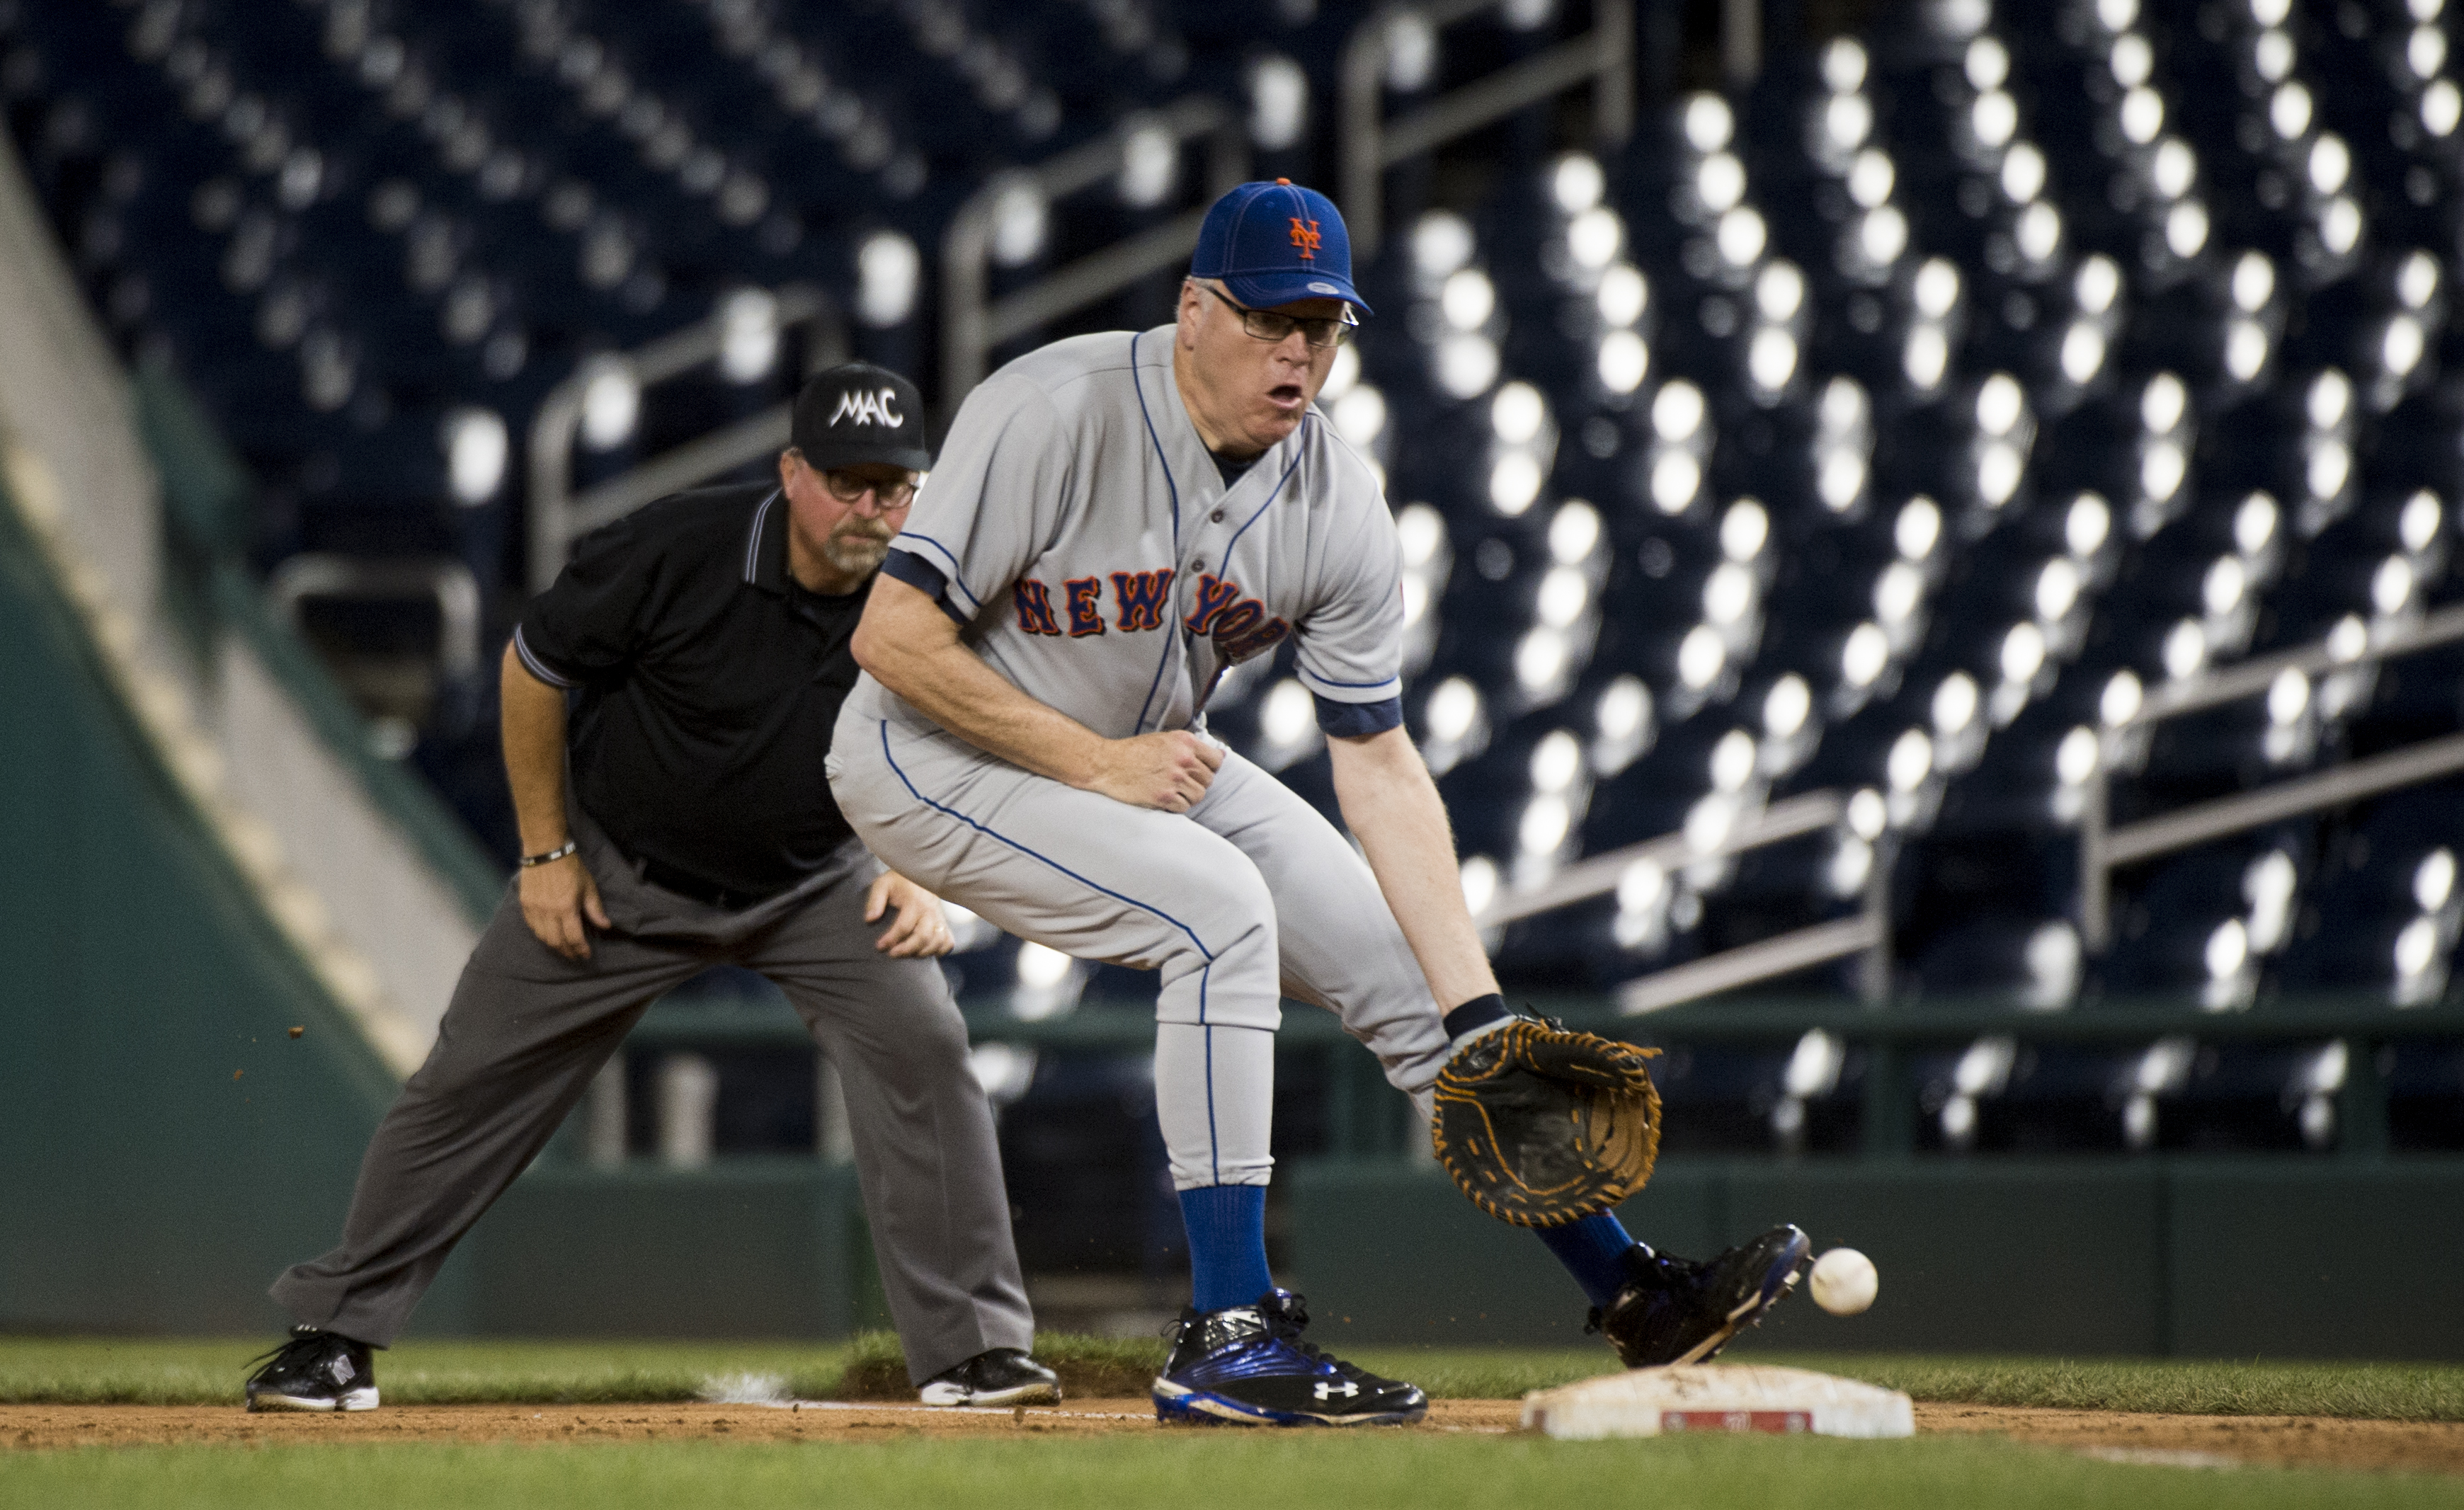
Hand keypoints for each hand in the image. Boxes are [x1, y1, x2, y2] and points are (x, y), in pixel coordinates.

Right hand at [518, 852, 609, 960]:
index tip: (586, 955)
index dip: (580, 949)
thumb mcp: (588, 887)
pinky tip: (548, 935)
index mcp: (566, 908)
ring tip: (563, 948)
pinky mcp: (524, 904)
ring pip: (542, 937)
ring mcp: (534, 909)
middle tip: (574, 955)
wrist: (546, 851)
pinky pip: (532, 926)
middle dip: (567, 951)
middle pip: (556, 941)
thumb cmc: (571, 868)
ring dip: (554, 945)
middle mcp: (548, 912)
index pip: (574, 937)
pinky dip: (540, 934)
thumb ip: (595, 909)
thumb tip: (605, 926)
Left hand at [867, 870, 955, 956]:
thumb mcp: (883, 884)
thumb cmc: (899, 880)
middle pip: (923, 937)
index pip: (904, 926)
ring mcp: (939, 917)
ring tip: (907, 954)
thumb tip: (870, 919)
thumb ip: (875, 901)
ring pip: (937, 941)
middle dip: (907, 949)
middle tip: (892, 954)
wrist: (919, 871)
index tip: (880, 946)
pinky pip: (948, 941)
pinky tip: (926, 952)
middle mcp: (930, 911)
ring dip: (922, 952)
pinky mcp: (943, 922)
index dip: (891, 939)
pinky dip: (940, 950)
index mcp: (915, 901)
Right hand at [1084, 730, 1224, 811]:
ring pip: (1198, 795)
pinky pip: (1183, 807)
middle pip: (1208, 780)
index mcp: (1185, 742)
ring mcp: (1174, 778)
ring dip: (1188, 796)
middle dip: (1197, 783)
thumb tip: (1221, 755)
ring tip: (1173, 791)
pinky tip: (1164, 798)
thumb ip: (1191, 747)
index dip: (1210, 768)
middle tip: (1181, 783)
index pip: (1216, 760)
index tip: (1200, 772)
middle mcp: (1183, 759)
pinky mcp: (1164, 796)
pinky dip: (1176, 806)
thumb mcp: (1165, 739)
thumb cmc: (1135, 751)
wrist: (1107, 764)